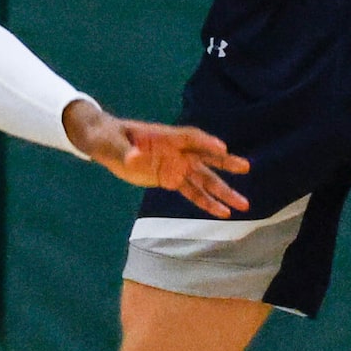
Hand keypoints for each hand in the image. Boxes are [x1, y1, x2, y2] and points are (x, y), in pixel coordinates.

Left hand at [65, 102, 251, 218]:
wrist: (105, 144)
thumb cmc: (108, 137)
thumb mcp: (112, 143)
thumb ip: (124, 151)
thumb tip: (134, 158)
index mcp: (165, 136)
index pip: (189, 137)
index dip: (205, 142)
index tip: (222, 147)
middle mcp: (176, 151)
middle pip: (205, 156)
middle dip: (224, 162)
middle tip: (245, 167)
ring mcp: (176, 165)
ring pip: (204, 179)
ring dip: (222, 192)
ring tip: (243, 205)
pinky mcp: (171, 179)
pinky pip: (192, 192)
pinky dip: (206, 202)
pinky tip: (222, 213)